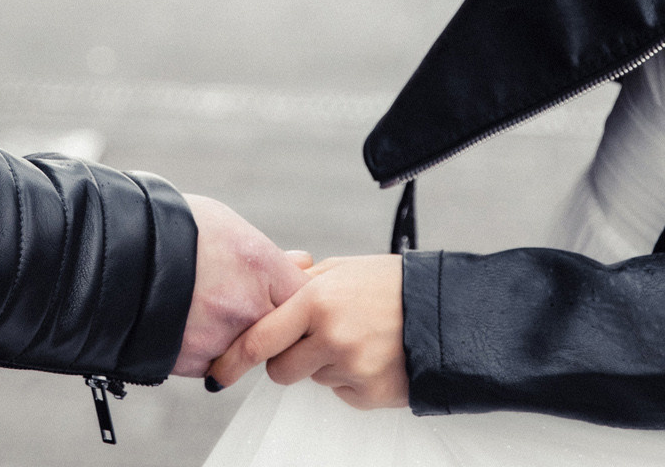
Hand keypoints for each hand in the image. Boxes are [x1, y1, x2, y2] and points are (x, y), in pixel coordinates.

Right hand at [176, 194, 309, 377]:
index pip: (307, 295)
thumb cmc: (168, 228)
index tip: (288, 294)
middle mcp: (246, 307)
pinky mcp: (194, 364)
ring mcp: (221, 340)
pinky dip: (207, 349)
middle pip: (283, 329)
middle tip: (245, 302)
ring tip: (204, 305)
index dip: (299, 296)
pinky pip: (215, 364)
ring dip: (237, 335)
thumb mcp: (224, 225)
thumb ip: (267, 253)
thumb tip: (302, 262)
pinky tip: (186, 321)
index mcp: (259, 266)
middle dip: (273, 321)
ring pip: (248, 351)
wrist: (108, 253)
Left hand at [207, 253, 406, 409]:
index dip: (234, 359)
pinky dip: (350, 379)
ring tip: (356, 339)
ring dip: (323, 365)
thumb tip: (265, 298)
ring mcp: (351, 369)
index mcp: (316, 300)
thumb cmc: (393, 285)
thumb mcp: (343, 270)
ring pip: (312, 380)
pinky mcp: (369, 395)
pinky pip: (341, 393)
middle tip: (313, 340)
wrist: (447, 312)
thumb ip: (301, 284)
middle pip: (280, 370)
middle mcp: (331, 337)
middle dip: (287, 360)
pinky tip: (372, 356)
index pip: (260, 338)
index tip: (217, 372)